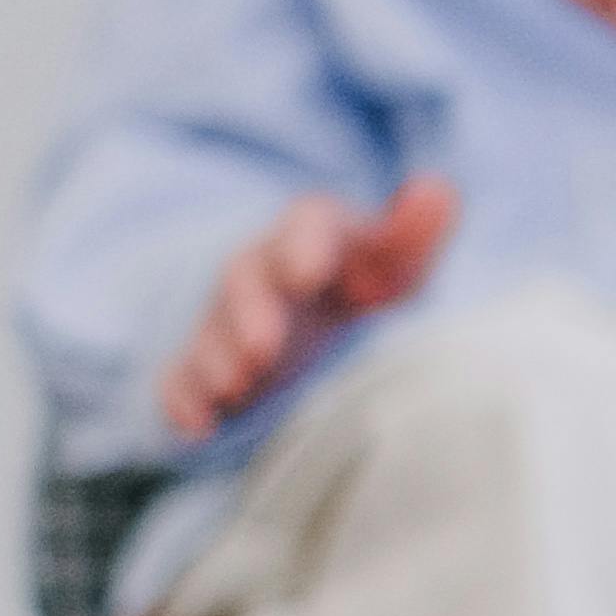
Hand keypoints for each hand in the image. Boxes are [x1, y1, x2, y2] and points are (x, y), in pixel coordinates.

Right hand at [159, 177, 460, 441]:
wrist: (327, 319)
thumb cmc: (370, 284)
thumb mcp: (402, 261)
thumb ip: (416, 232)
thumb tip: (435, 190)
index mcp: (314, 235)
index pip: (305, 224)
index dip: (303, 245)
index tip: (310, 273)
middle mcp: (262, 271)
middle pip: (245, 278)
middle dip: (250, 312)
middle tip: (263, 347)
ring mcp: (228, 320)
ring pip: (211, 330)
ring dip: (217, 358)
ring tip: (235, 386)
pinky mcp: (207, 366)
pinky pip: (181, 377)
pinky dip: (184, 400)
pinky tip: (198, 426)